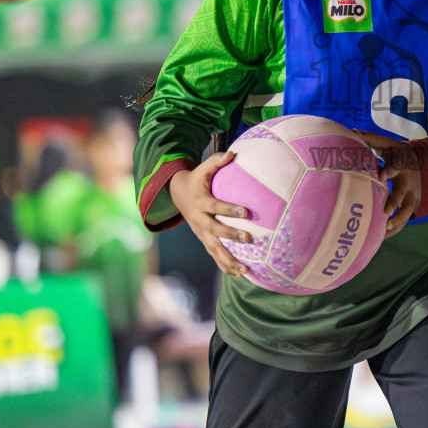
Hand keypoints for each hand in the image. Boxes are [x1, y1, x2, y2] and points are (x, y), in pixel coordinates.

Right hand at [170, 151, 250, 276]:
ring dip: (229, 260)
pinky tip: (240, 274)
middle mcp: (199, 220)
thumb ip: (217, 161)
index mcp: (200, 201)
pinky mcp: (204, 240)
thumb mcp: (203, 168)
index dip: (229, 208)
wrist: (178, 195)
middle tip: (248, 238)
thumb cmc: (197, 179)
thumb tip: (232, 152)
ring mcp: (201, 233)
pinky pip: (214, 255)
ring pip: (214, 249)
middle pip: (215, 230)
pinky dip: (225, 266)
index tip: (246, 210)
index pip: (215, 206)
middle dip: (231, 235)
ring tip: (246, 269)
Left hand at [353, 131, 420, 236]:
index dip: (391, 170)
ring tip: (384, 229)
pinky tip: (381, 237)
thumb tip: (352, 131)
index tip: (382, 175)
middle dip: (395, 203)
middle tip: (386, 212)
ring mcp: (412, 196)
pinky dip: (394, 229)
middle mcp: (409, 182)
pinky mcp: (410, 206)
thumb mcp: (387, 144)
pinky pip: (403, 221)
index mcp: (402, 164)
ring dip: (397, 221)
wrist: (419, 164)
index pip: (398, 165)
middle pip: (404, 194)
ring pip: (407, 211)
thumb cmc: (397, 153)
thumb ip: (371, 139)